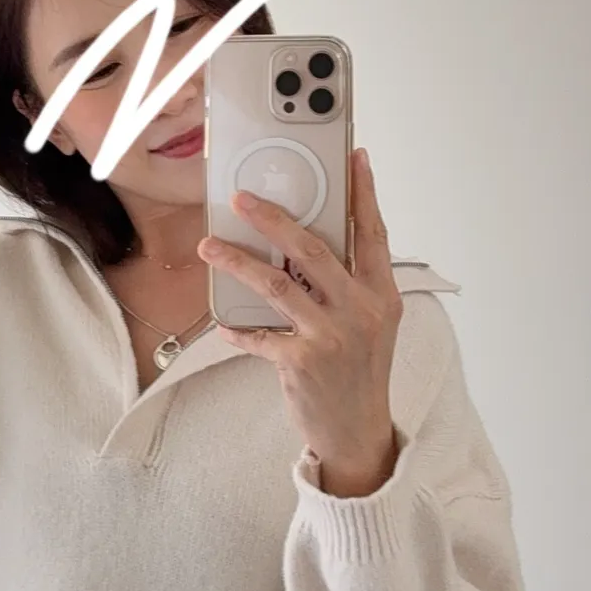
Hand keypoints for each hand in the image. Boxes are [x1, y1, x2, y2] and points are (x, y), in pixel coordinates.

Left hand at [197, 148, 403, 495]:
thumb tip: (305, 246)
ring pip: (275, 283)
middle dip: (272, 218)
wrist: (358, 432)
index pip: (372, 233)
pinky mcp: (301, 361)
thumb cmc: (360, 372)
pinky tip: (223, 323)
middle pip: (312, 248)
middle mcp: (361, 310)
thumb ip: (349, 285)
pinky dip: (237, 327)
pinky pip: (257, 334)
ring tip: (208, 245)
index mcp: (381, 295)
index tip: (353, 158)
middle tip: (240, 198)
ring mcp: (331, 336)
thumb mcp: (372, 323)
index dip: (364, 193)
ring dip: (236, 261)